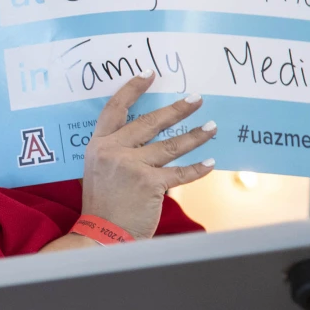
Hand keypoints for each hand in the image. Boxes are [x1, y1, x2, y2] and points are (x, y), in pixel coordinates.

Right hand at [80, 70, 215, 240]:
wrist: (100, 234)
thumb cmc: (102, 204)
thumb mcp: (98, 170)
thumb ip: (116, 151)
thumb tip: (146, 136)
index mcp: (98, 145)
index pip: (115, 109)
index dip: (132, 89)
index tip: (149, 74)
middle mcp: (113, 150)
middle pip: (150, 122)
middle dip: (176, 109)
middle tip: (196, 98)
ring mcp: (132, 166)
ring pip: (171, 145)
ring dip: (195, 135)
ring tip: (212, 126)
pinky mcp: (150, 184)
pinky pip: (180, 173)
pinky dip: (197, 169)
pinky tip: (210, 163)